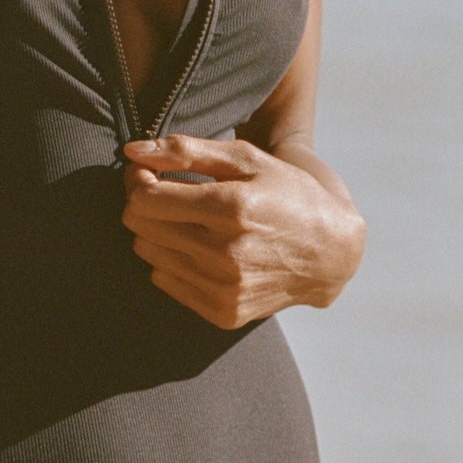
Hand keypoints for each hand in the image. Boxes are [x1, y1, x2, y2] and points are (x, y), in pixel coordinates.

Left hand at [121, 132, 365, 329]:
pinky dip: (172, 260)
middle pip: (141, 226)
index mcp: (232, 208)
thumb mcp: (247, 159)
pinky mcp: (223, 312)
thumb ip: (187, 150)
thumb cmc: (287, 194)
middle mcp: (227, 253)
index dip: (138, 180)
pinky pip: (164, 280)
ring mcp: (225, 288)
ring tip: (185, 220)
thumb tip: (131, 150)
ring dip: (156, 232)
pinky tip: (198, 247)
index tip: (148, 173)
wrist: (331, 253)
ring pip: (148, 253)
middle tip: (163, 193)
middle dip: (143, 204)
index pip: (146, 198)